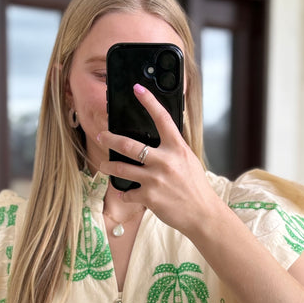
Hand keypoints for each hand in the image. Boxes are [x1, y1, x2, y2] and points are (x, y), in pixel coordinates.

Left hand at [98, 84, 220, 235]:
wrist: (202, 213)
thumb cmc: (195, 187)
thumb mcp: (188, 161)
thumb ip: (173, 149)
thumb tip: (159, 138)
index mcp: (177, 148)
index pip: (162, 118)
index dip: (149, 101)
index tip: (137, 89)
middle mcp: (165, 161)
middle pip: (129, 145)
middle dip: (110, 139)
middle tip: (101, 136)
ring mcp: (155, 179)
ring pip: (122, 169)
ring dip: (109, 167)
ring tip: (104, 166)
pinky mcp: (149, 196)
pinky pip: (127, 193)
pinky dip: (125, 194)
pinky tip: (126, 194)